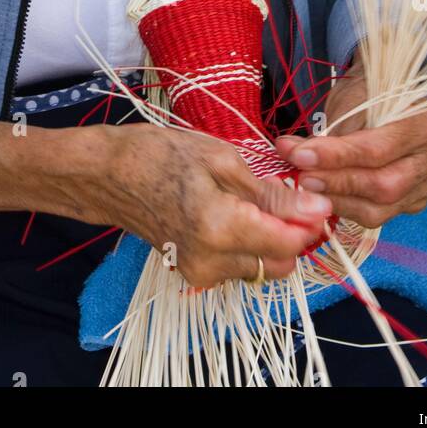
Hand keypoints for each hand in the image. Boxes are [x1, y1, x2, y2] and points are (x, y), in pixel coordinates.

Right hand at [85, 123, 332, 288]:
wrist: (109, 175)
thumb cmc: (162, 154)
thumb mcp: (222, 160)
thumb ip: (271, 194)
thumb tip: (317, 211)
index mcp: (220, 229)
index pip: (288, 244)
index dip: (308, 222)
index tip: (314, 197)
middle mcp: (211, 262)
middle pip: (278, 264)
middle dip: (290, 235)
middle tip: (284, 196)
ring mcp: (199, 272)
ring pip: (259, 268)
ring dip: (267, 240)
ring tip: (250, 199)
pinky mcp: (192, 273)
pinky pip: (236, 266)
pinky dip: (245, 245)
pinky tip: (231, 213)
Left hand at [274, 59, 426, 228]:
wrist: (387, 99)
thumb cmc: (371, 95)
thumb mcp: (353, 99)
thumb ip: (333, 131)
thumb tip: (296, 154)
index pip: (379, 149)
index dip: (337, 156)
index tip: (300, 155)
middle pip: (384, 184)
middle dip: (336, 181)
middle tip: (301, 174)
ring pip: (381, 208)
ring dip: (337, 199)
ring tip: (307, 185)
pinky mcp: (415, 202)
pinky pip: (379, 216)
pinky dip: (347, 207)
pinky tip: (326, 195)